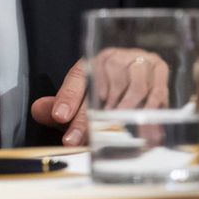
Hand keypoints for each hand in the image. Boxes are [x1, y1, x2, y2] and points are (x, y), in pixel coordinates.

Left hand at [30, 49, 169, 147]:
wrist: (141, 62)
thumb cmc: (108, 82)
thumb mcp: (83, 90)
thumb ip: (62, 103)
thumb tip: (38, 111)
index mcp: (91, 61)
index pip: (77, 79)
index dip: (68, 99)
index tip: (59, 118)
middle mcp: (114, 58)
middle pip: (102, 90)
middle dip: (91, 120)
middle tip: (81, 140)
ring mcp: (138, 62)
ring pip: (132, 90)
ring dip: (123, 117)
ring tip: (114, 137)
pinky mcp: (160, 71)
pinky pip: (157, 95)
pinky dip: (149, 116)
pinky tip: (143, 132)